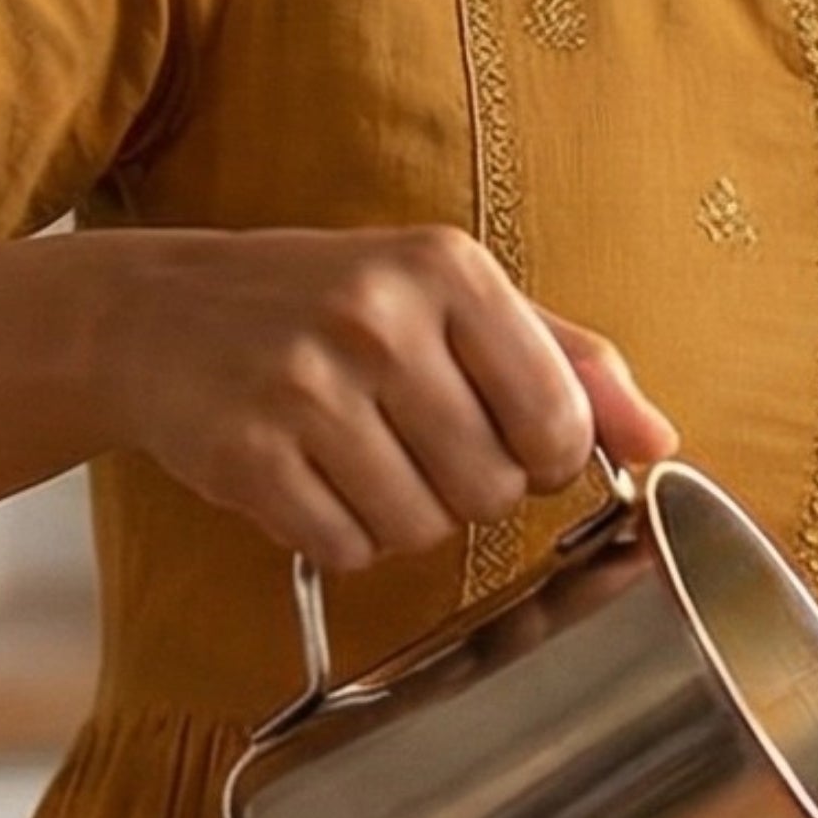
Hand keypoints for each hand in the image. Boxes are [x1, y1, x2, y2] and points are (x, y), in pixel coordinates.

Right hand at [97, 223, 679, 569]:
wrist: (157, 310)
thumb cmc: (333, 305)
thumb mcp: (456, 299)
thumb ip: (569, 362)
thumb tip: (660, 441)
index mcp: (448, 269)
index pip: (558, 418)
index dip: (549, 457)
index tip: (516, 444)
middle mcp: (377, 318)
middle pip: (493, 487)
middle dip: (470, 488)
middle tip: (418, 444)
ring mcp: (303, 385)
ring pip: (420, 529)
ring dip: (402, 517)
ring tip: (361, 456)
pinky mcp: (244, 452)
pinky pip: (343, 548)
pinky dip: (338, 536)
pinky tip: (311, 480)